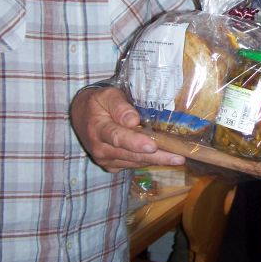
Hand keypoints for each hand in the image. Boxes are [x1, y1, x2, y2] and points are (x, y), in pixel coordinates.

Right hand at [70, 86, 185, 172]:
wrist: (82, 116)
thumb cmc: (98, 102)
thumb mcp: (107, 95)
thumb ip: (119, 106)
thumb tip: (133, 120)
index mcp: (98, 129)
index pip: (118, 138)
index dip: (136, 143)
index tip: (152, 146)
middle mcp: (101, 149)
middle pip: (131, 155)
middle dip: (156, 157)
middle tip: (178, 158)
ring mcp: (106, 160)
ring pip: (135, 162)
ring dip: (156, 161)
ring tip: (178, 158)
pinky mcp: (112, 166)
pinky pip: (133, 165)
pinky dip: (149, 161)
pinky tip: (165, 158)